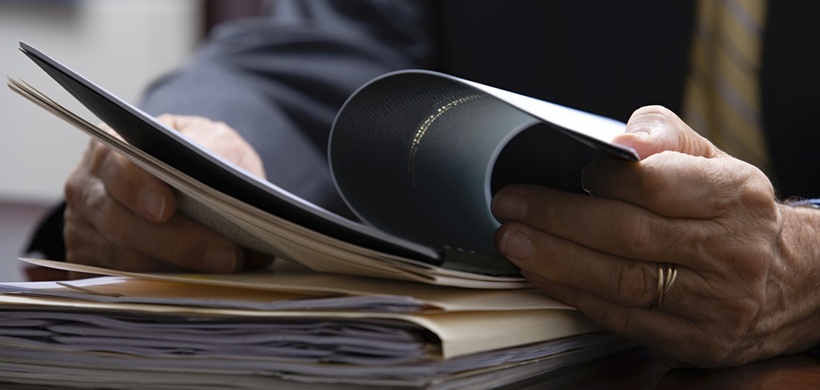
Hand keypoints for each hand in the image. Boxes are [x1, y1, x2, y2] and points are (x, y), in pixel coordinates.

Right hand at [63, 114, 272, 273]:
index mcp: (113, 146)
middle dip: (177, 243)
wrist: (181, 180)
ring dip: (178, 270)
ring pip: (123, 260)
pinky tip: (202, 282)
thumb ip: (214, 149)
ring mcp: (84, 230)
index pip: (117, 166)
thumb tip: (227, 176)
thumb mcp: (207, 138)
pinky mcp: (91, 265)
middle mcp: (89, 188)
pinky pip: (121, 284)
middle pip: (120, 222)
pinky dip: (163, 287)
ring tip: (228, 270)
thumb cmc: (192, 158)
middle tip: (225, 256)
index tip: (166, 208)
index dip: (138, 188)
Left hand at [492, 105, 819, 366]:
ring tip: (514, 240)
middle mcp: (731, 252)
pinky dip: (574, 294)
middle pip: (630, 235)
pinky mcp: (696, 340)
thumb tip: (619, 141)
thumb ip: (663, 137)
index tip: (567, 170)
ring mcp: (715, 303)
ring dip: (556, 260)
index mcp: (736, 197)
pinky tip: (542, 273)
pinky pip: (622, 317)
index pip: (657, 184)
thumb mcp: (713, 160)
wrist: (790, 281)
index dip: (603, 178)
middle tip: (510, 206)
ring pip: (621, 281)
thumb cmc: (730, 213)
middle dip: (559, 219)